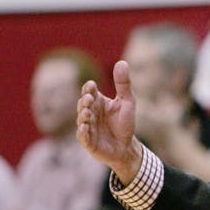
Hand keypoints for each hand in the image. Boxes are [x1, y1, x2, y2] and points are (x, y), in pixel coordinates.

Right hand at [77, 61, 143, 183]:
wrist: (126, 148)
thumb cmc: (125, 124)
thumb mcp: (127, 102)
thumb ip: (123, 84)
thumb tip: (122, 62)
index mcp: (98, 102)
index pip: (89, 91)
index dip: (89, 89)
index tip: (92, 86)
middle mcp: (90, 113)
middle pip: (83, 104)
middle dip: (85, 101)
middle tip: (89, 99)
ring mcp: (88, 127)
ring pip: (81, 119)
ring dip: (83, 115)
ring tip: (87, 113)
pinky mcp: (88, 142)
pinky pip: (83, 136)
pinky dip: (82, 132)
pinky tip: (84, 127)